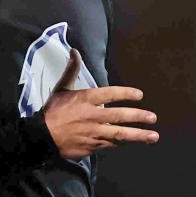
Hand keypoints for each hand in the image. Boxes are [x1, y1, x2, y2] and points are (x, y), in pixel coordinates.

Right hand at [43, 48, 158, 158]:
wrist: (42, 135)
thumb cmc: (53, 110)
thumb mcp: (61, 87)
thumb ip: (72, 70)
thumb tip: (75, 50)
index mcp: (85, 99)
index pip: (110, 94)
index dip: (126, 93)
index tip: (140, 95)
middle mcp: (92, 115)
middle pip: (119, 116)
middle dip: (138, 116)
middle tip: (153, 117)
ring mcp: (94, 132)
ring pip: (120, 134)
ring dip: (138, 135)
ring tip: (153, 136)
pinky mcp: (93, 146)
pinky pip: (111, 144)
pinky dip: (122, 143)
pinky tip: (134, 142)